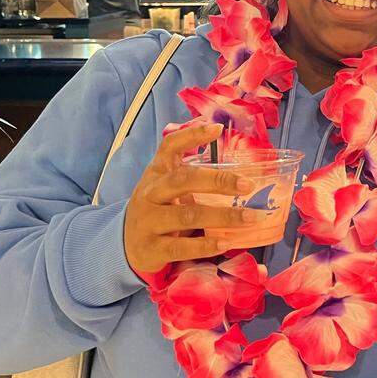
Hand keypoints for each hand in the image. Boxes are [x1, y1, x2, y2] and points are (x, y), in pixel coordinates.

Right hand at [124, 123, 261, 274]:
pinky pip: (180, 247)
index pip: (169, 146)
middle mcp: (151, 193)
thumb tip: (222, 140)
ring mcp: (149, 221)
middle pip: (183, 180)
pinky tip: (225, 243)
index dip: (192, 135)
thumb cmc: (158, 208)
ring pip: (187, 215)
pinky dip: (205, 245)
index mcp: (157, 173)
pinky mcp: (151, 248)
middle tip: (248, 185)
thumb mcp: (166, 184)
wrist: (125, 244)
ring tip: (251, 217)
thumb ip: (190, 170)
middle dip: (218, 181)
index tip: (217, 129)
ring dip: (223, 216)